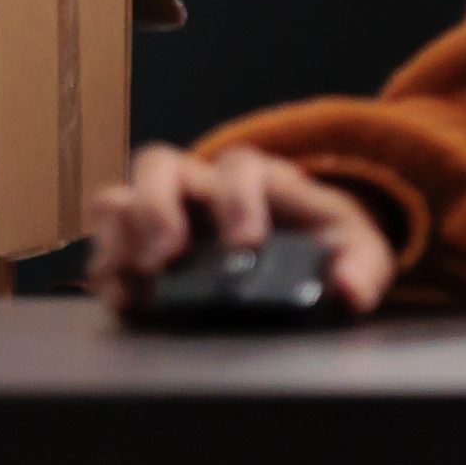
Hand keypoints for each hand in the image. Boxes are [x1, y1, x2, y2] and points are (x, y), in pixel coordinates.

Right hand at [87, 144, 396, 320]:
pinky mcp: (136, 249)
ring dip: (118, 234)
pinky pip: (102, 246)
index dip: (238, 200)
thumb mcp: (358, 251)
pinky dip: (105, 270)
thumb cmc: (326, 244)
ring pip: (118, 198)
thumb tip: (348, 290)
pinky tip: (120, 298)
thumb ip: (363, 268)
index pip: (240, 168)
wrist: (304, 256)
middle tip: (165, 256)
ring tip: (132, 275)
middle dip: (156, 207)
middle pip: (159, 166)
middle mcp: (199, 185)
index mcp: (258, 178)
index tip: (246, 245)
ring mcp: (160, 213)